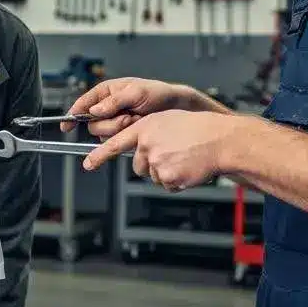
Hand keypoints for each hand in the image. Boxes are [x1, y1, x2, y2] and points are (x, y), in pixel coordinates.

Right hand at [62, 77, 203, 140]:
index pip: (83, 103)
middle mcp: (107, 107)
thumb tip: (94, 110)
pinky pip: (114, 139)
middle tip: (127, 117)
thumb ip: (113, 101)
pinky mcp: (122, 132)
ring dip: (119, 128)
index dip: (73, 114)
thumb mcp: (136, 92)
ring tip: (135, 119)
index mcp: (106, 92)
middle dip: (110, 123)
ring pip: (103, 133)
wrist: (175, 108)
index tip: (67, 126)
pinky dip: (125, 134)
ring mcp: (114, 120)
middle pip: (92, 123)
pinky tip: (136, 126)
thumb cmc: (157, 93)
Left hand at [82, 109, 243, 189]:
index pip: (114, 143)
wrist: (220, 140)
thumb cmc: (199, 130)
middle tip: (171, 157)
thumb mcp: (167, 121)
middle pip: (138, 166)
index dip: (98, 156)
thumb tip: (137, 147)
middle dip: (150, 165)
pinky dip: (177, 181)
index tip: (87, 164)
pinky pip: (166, 185)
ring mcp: (156, 161)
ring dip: (166, 173)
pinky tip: (187, 169)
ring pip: (153, 176)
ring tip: (183, 159)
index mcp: (145, 128)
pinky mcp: (167, 176)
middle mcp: (147, 144)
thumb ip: (148, 133)